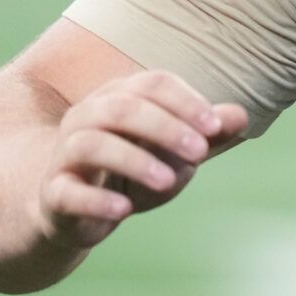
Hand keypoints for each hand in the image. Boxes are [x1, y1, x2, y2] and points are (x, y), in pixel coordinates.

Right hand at [35, 71, 247, 249]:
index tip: (215, 127)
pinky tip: (124, 210)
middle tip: (199, 152)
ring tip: (168, 182)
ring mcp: (66, 154)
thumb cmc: (136, 170)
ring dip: (134, 161)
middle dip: (165, 128)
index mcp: (120, 97)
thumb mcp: (176, 152)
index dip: (185, 102)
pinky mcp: (54, 193)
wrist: (81, 211)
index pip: (153, 84)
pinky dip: (97, 200)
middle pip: (122, 108)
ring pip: (92, 144)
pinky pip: (68, 192)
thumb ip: (207, 135)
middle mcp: (87, 117)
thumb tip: (240, 116)